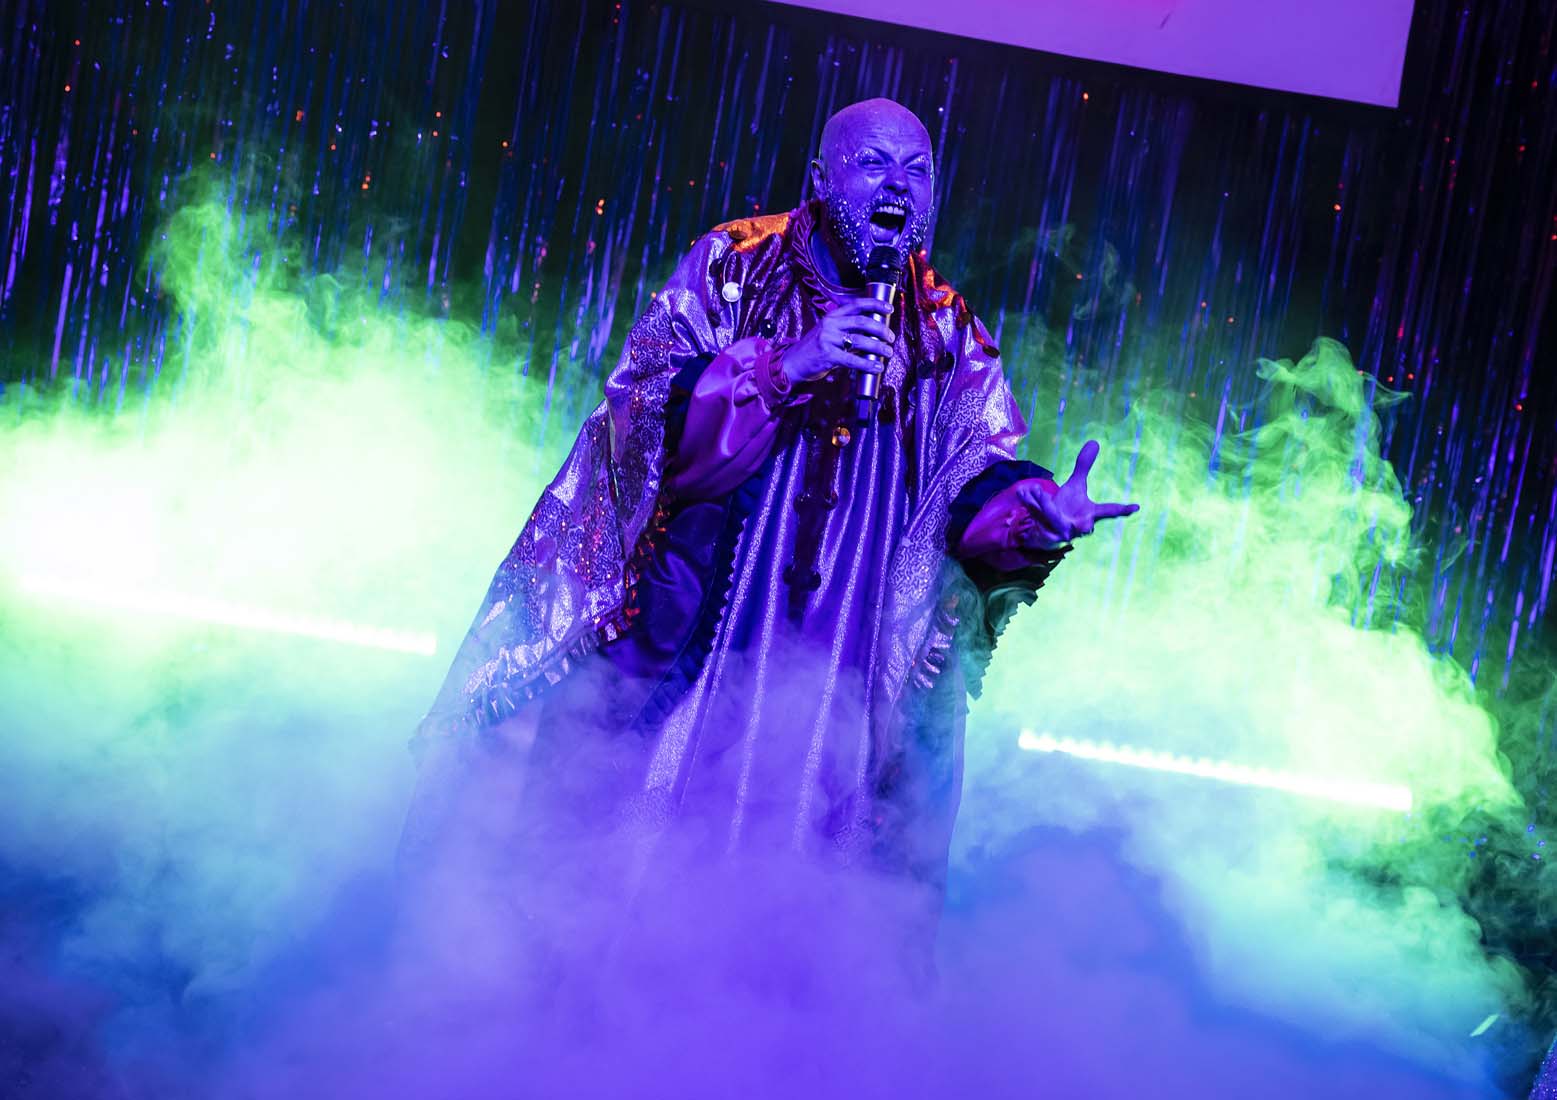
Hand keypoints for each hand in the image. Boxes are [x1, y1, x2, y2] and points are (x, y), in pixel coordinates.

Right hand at [780, 298, 894, 385]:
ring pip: (860, 340)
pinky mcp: (827, 355)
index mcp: (832, 316)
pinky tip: (876, 367)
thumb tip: (872, 333)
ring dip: (878, 347)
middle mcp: (830, 324)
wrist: (792, 363)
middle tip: (891, 337)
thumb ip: (846, 330)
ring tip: (888, 352)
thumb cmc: (814, 349)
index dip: (875, 304)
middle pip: (862, 321)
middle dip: (881, 329)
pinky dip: (867, 364)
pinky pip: (852, 359)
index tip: (889, 308)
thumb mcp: (828, 332)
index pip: (856, 304)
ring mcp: (828, 339)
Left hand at [1015, 440, 1138, 546]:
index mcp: (1089, 514)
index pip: (1109, 511)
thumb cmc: (1067, 506)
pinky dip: (1029, 503)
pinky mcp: (1046, 531)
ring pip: (1053, 517)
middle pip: (1078, 520)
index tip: (1137, 506)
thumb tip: (1094, 441)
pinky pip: (1037, 516)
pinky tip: (1021, 491)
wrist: (1048, 527)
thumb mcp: (1075, 485)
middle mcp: (1077, 525)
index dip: (1123, 509)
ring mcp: (1060, 530)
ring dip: (1043, 503)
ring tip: (1035, 489)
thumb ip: (1083, 466)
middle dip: (1072, 508)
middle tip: (1054, 493)